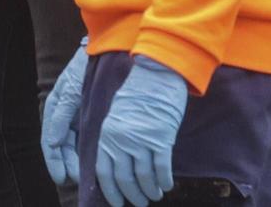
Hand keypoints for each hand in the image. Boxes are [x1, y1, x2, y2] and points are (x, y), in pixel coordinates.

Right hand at [40, 40, 88, 187]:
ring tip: (88, 176)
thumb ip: (61, 116)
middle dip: (68, 164)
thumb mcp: (71, 91)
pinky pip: (87, 139)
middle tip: (77, 179)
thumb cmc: (85, 68)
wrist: (108, 51)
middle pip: (63, 147)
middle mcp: (65, 115)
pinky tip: (97, 162)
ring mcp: (78, 116)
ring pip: (75, 146)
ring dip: (79, 162)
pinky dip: (90, 152)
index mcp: (56, 107)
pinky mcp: (92, 116)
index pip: (51, 141)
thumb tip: (53, 142)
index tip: (63, 177)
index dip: (55, 161)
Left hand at [94, 57, 186, 205]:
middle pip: (124, 179)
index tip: (117, 203)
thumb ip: (114, 140)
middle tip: (139, 203)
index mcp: (107, 135)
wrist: (155, 76)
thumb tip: (116, 167)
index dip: (111, 190)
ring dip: (150, 191)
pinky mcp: (161, 140)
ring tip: (154, 196)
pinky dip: (164, 181)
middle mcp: (121, 140)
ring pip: (144, 178)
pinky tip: (166, 186)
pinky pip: (162, 169)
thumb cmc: (136, 96)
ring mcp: (141, 140)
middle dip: (132, 195)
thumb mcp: (116, 117)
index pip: (104, 171)